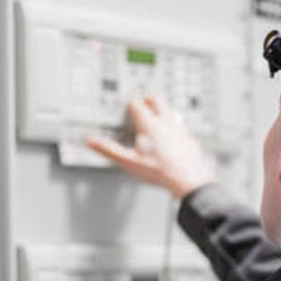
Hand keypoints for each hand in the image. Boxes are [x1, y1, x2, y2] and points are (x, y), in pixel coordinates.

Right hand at [86, 96, 215, 198]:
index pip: (138, 104)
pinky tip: (173, 136)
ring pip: (172, 111)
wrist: (187, 180)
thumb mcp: (128, 162)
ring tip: (157, 116)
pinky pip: (182, 127)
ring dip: (163, 110)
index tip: (128, 106)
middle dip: (148, 100)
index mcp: (149, 125)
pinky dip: (175, 128)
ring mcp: (180, 129)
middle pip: (157, 100)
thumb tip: (91, 142)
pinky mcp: (190, 138)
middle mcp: (166, 123)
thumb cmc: (159, 171)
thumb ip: (109, 150)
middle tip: (143, 103)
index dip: (131, 104)